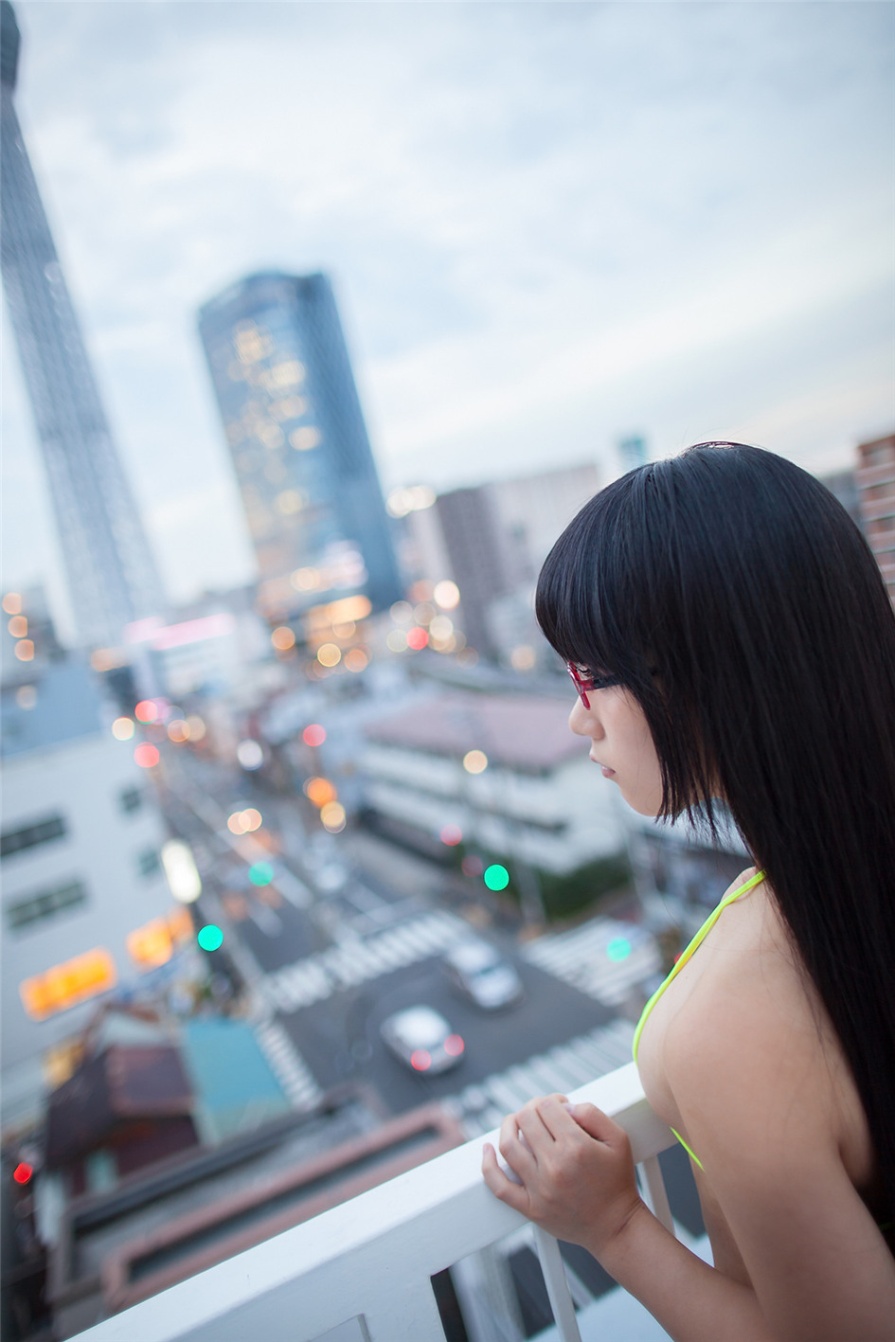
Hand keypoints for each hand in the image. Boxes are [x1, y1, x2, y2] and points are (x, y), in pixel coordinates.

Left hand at [481, 1094, 643, 1257]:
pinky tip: (487, 1150)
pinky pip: (500, 1186)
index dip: (553, 1101)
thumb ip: (593, 1113)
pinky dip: (488, 1166)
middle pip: (525, 1120)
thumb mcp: (618, 1139)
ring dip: (508, 1126)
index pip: (547, 1106)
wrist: (615, 1226)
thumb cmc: (617, 1181)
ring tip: (515, 1123)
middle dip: (532, 1109)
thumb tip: (565, 1106)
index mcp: (577, 1147)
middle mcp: (555, 1166)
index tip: (561, 1109)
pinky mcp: (531, 1208)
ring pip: (508, 1146)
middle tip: (542, 1115)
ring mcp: (540, 1189)